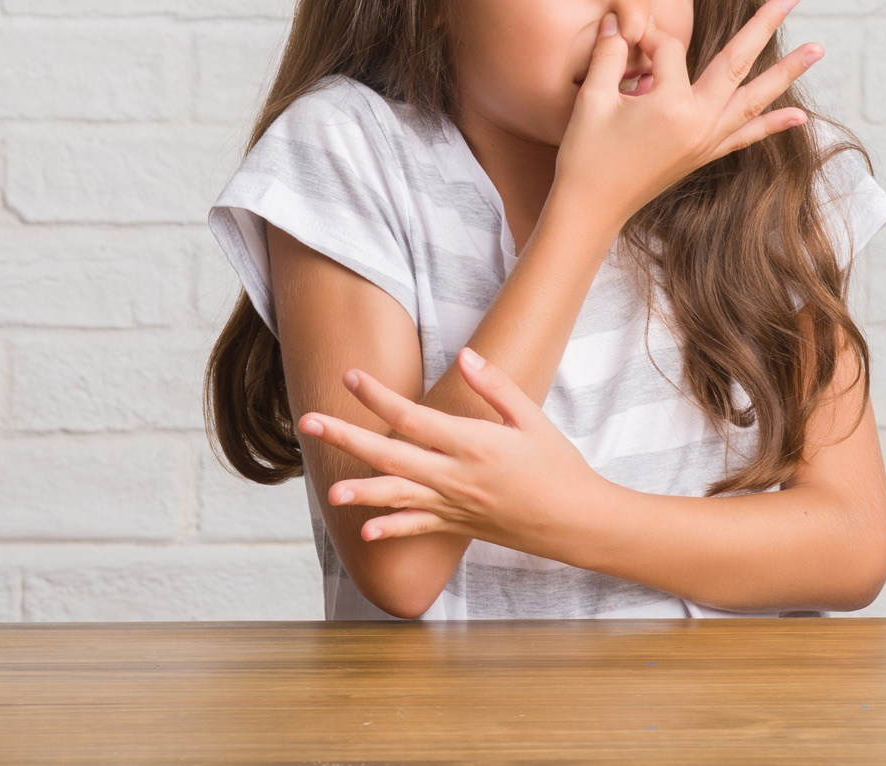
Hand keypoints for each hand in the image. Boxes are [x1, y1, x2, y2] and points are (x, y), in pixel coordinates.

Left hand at [296, 346, 623, 550]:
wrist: (577, 521)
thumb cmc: (559, 466)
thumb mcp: (532, 419)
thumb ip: (496, 387)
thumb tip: (465, 355)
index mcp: (474, 443)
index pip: (413, 417)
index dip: (378, 397)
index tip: (350, 376)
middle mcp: (456, 476)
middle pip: (390, 454)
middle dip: (347, 436)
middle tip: (308, 421)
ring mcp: (454, 505)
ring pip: (397, 496)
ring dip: (361, 491)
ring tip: (330, 490)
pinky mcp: (459, 525)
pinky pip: (419, 528)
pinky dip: (391, 529)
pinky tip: (364, 530)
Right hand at [553, 0, 821, 224]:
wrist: (591, 208)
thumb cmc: (587, 155)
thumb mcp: (593, 98)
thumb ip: (610, 54)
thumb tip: (618, 20)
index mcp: (671, 105)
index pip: (666, 49)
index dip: (642, 39)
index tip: (620, 43)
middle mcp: (699, 122)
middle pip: (736, 62)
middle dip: (764, 24)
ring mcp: (707, 141)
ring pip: (754, 99)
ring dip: (786, 73)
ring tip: (818, 50)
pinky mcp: (705, 155)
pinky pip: (747, 136)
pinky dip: (773, 124)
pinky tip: (800, 116)